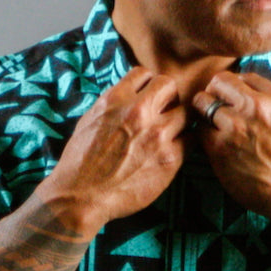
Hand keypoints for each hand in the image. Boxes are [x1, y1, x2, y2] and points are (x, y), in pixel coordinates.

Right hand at [45, 67, 188, 225]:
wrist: (82, 196)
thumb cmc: (79, 163)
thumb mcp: (89, 121)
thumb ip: (113, 106)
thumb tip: (129, 97)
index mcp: (116, 99)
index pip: (144, 73)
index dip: (147, 86)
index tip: (146, 98)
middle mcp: (139, 111)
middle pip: (170, 85)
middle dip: (167, 98)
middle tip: (162, 113)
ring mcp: (158, 134)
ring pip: (186, 112)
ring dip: (179, 121)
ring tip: (170, 134)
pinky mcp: (170, 158)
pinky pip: (190, 140)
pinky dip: (184, 144)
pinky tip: (172, 152)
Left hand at [192, 72, 270, 221]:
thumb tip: (249, 90)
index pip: (242, 76)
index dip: (234, 87)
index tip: (232, 98)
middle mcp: (255, 106)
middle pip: (219, 81)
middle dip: (215, 92)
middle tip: (215, 105)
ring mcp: (235, 125)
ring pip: (203, 101)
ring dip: (204, 111)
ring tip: (211, 122)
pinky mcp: (219, 147)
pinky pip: (200, 128)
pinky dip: (203, 132)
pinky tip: (213, 141)